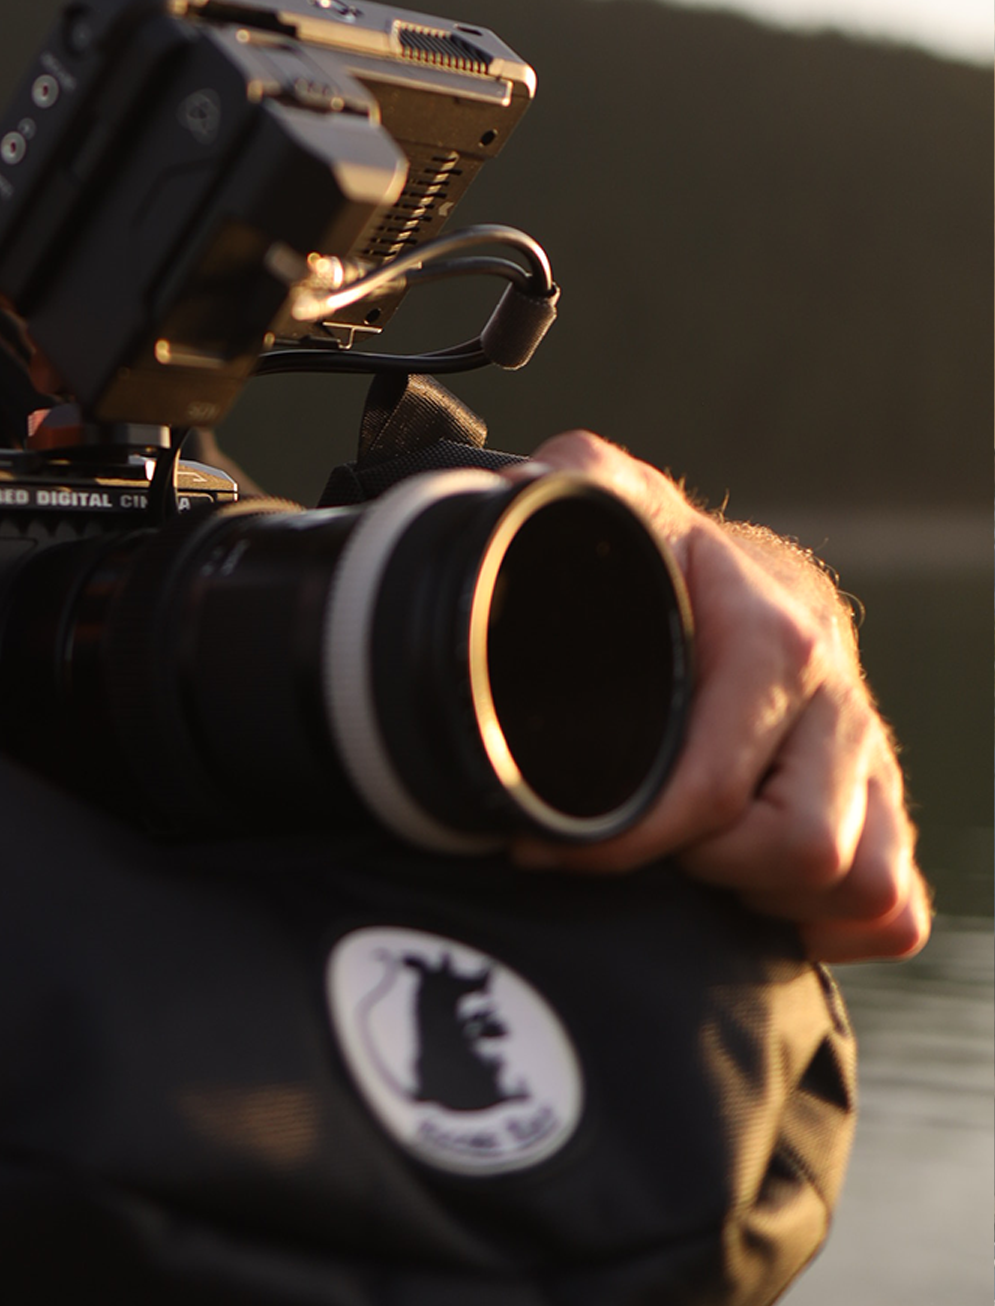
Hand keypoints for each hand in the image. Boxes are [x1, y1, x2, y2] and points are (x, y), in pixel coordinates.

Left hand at [506, 432, 928, 963]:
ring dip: (767, 895)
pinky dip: (830, 923)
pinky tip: (749, 893)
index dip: (625, 838)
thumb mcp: (609, 498)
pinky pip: (897, 909)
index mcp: (776, 639)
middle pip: (804, 850)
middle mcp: (839, 703)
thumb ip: (570, 485)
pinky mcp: (881, 806)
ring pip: (864, 886)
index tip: (547, 842)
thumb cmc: (651, 548)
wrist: (717, 566)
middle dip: (701, 864)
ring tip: (686, 858)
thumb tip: (512, 492)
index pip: (716, 788)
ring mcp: (868, 759)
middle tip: (631, 838)